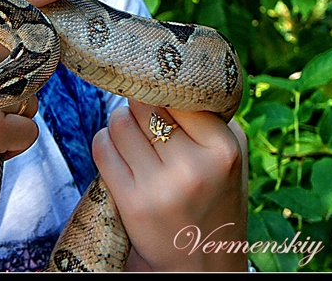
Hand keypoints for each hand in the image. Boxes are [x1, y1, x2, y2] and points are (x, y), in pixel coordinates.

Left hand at [92, 101, 247, 271]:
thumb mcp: (229, 155)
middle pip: (142, 103)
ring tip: (134, 138)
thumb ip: (209, 114)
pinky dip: (105, 143)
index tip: (156, 90)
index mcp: (224, 148)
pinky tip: (119, 153)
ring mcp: (161, 186)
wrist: (202, 263)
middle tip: (144, 118)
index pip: (175, 93)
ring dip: (119, 124)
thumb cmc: (214, 197)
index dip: (160, 89)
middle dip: (138, 105)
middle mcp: (194, 166)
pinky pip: (102, 147)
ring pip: (118, 122)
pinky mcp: (132, 202)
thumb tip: (169, 70)